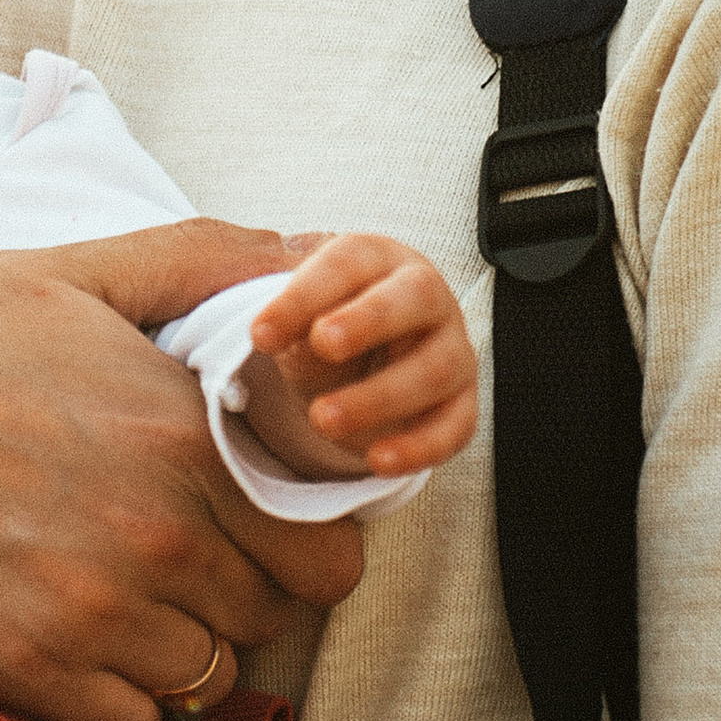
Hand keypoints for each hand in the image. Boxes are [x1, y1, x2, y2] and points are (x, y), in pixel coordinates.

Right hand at [0, 224, 368, 720]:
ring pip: (203, 678)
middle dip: (233, 595)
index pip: (325, 551)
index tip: (248, 533)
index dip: (296, 547)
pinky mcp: (20, 670)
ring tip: (105, 597)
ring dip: (171, 649)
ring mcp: (90, 609)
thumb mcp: (65, 273)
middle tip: (164, 560)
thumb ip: (194, 262)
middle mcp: (156, 528)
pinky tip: (60, 640)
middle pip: (268, 620)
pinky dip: (109, 698)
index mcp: (181, 432)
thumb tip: (297, 257)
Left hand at [246, 235, 478, 475]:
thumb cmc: (329, 323)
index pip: (346, 263)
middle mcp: (426, 296)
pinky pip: (454, 426)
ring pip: (437, 368)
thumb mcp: (299, 315)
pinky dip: (418, 447)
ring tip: (322, 419)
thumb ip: (286, 316)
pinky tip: (376, 461)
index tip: (260, 335)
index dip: (304, 296)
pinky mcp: (461, 402)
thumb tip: (264, 331)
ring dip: (380, 396)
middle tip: (322, 344)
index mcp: (377, 260)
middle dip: (369, 319)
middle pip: (416, 295)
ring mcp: (452, 348)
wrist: (362, 360)